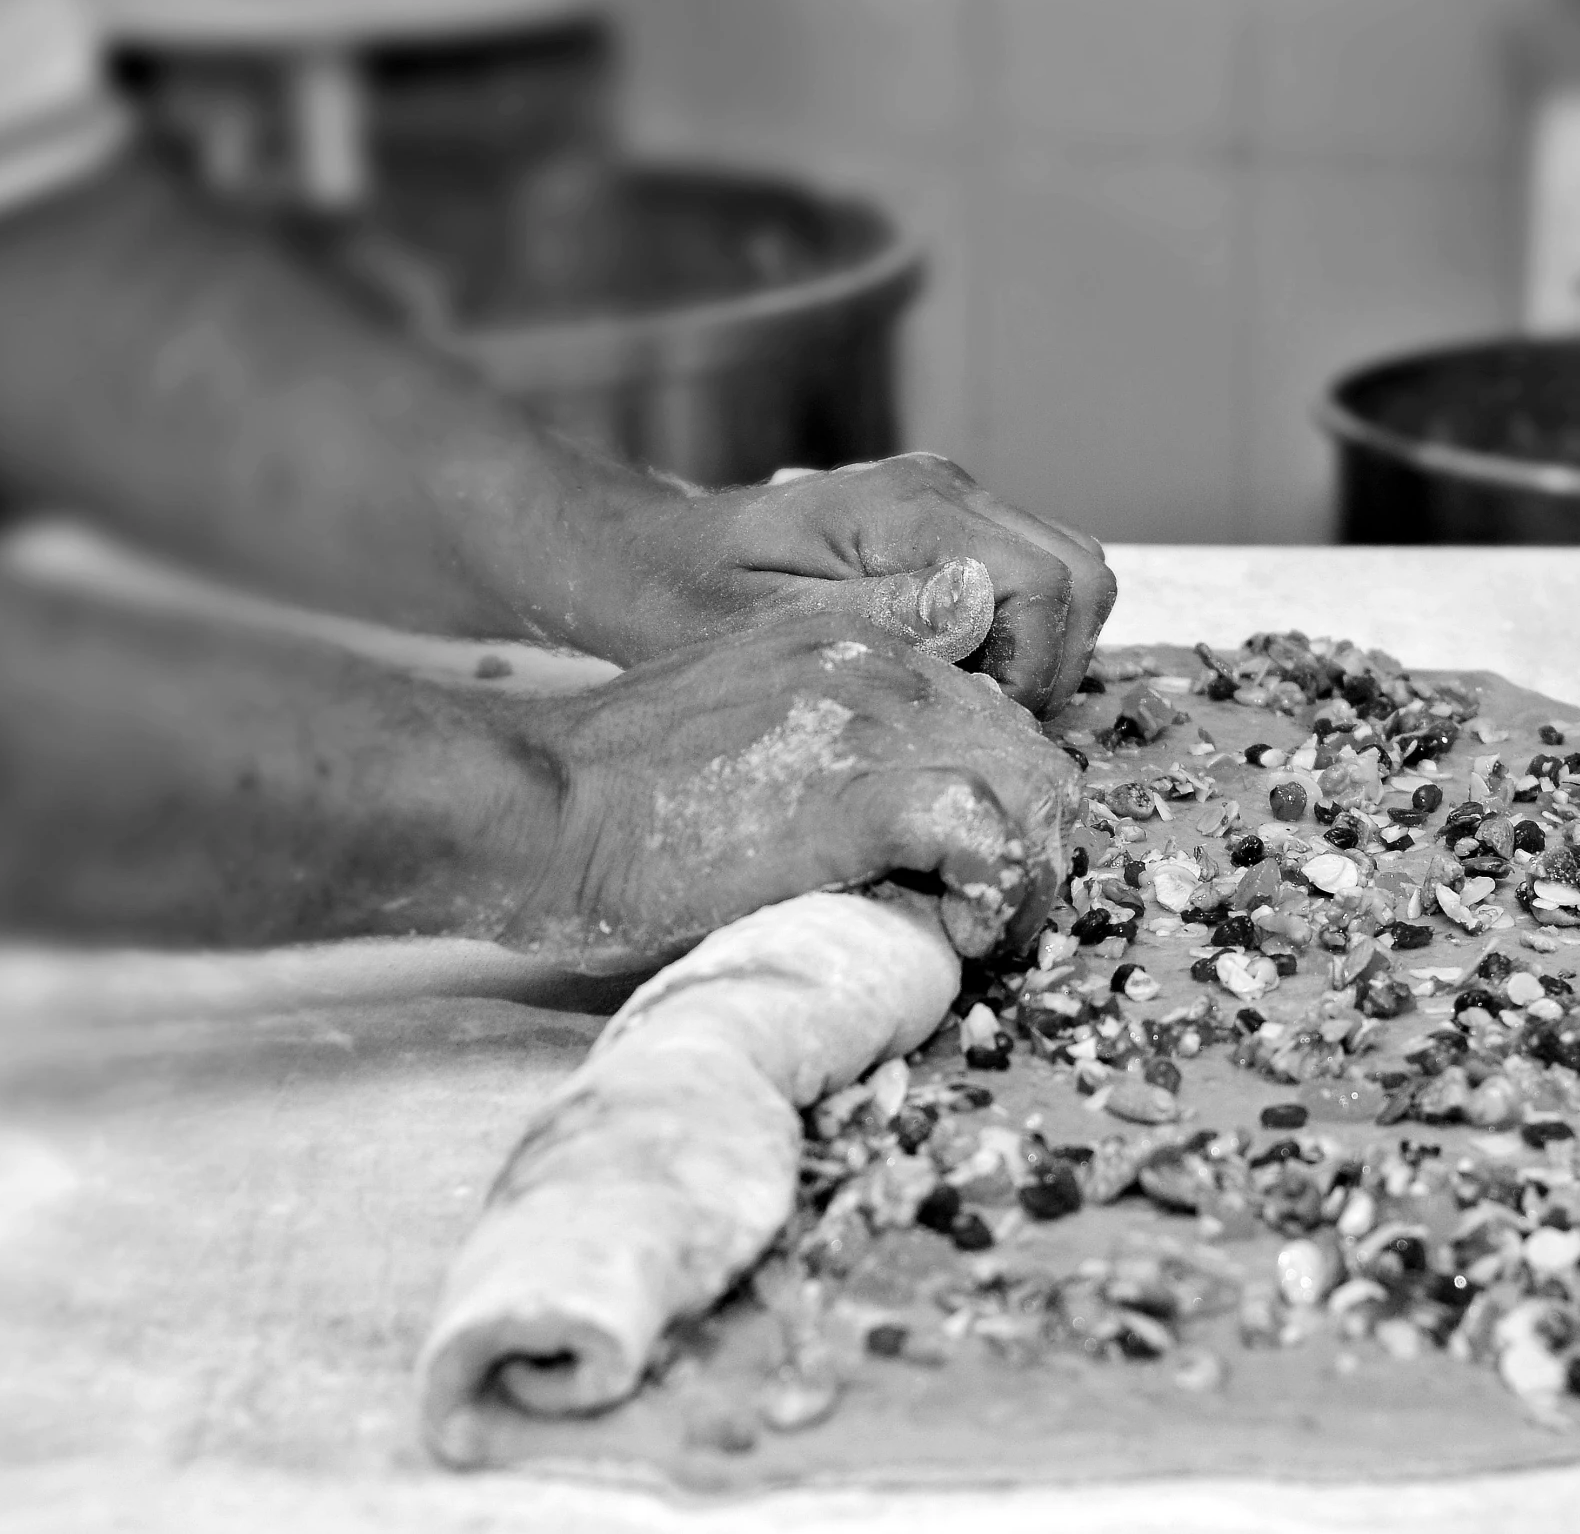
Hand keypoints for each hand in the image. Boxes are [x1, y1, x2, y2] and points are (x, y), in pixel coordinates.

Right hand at [486, 617, 1081, 971]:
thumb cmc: (621, 792)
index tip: (970, 864)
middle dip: (1031, 838)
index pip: (993, 711)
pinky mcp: (871, 795)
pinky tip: (959, 936)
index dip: (1001, 793)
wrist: (543, 800)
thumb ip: (832, 743)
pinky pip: (992, 841)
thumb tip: (904, 813)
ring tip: (979, 932)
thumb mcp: (744, 724)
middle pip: (1033, 748)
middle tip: (989, 913)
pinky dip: (994, 896)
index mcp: (858, 643)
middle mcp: (888, 665)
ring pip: (1036, 789)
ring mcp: (884, 724)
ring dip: (1025, 873)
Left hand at [567, 454, 1116, 715]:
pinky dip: (1016, 633)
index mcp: (907, 508)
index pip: (1048, 583)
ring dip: (1040, 649)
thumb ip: (876, 618)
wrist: (640, 559)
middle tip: (977, 717)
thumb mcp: (766, 629)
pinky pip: (1026, 576)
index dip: (1036, 668)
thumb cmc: (683, 602)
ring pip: (1069, 574)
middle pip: (1081, 572)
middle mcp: (943, 488)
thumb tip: (975, 611)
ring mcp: (948, 498)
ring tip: (960, 696)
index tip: (976, 720)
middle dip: (1053, 662)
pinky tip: (947, 670)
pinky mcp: (941, 522)